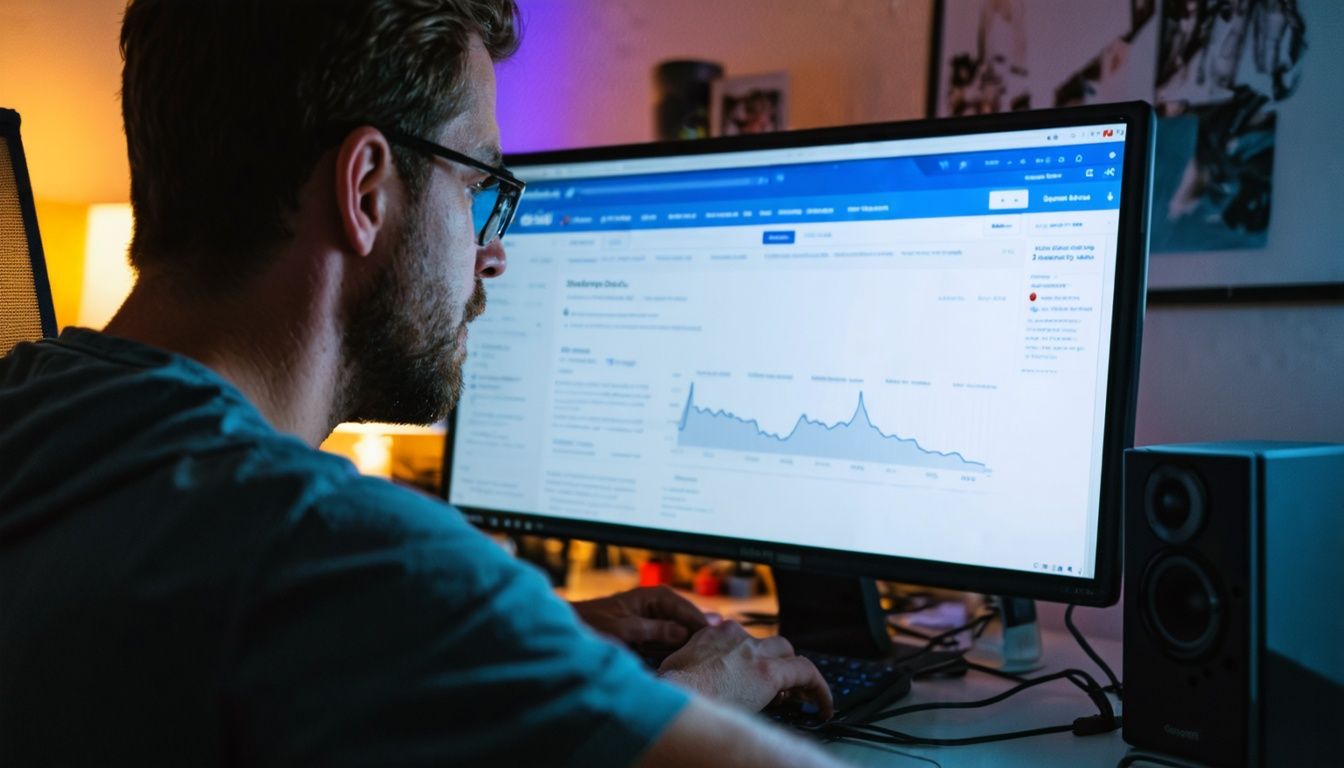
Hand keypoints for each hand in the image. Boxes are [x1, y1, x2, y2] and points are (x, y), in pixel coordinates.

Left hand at [571, 586, 708, 650]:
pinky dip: (678, 653)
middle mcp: (662, 606)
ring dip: (691, 647)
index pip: (688, 611)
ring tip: (710, 659)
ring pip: (684, 636)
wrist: (574, 628)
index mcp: (657, 596)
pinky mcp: (654, 637)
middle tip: (719, 653)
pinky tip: (689, 662)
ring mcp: (659, 622)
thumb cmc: (594, 623)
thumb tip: (684, 634)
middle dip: (701, 637)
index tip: (718, 641)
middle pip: (690, 623)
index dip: (702, 627)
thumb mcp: (624, 628)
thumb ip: (654, 630)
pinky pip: (672, 645)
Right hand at [657, 621, 833, 719]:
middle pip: (769, 643)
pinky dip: (819, 688)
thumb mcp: (675, 667)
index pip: (742, 639)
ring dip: (795, 674)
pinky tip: (824, 706)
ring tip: (803, 696)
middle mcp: (735, 636)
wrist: (673, 698)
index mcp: (712, 634)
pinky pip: (806, 672)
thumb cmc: (669, 690)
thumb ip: (691, 662)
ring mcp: (753, 652)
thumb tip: (693, 675)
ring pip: (788, 653)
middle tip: (780, 689)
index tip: (751, 677)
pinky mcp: (768, 672)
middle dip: (777, 663)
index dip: (752, 659)